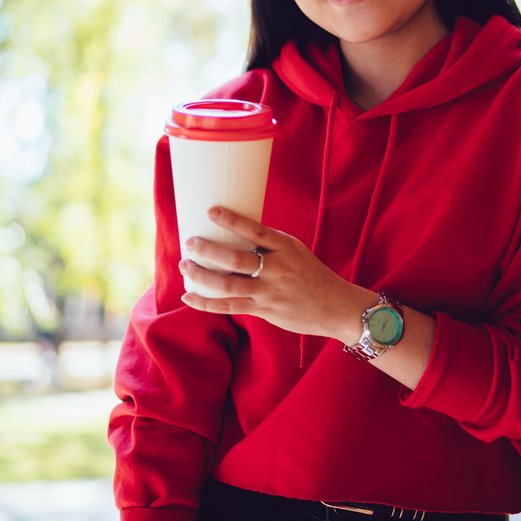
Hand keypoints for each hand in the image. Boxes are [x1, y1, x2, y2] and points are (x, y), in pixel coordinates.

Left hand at [178, 206, 370, 341]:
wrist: (334, 306)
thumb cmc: (310, 274)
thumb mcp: (295, 252)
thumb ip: (268, 246)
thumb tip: (232, 235)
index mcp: (286, 247)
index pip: (256, 231)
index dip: (232, 220)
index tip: (210, 211)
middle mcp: (277, 269)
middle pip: (235, 259)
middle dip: (208, 250)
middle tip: (190, 242)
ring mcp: (269, 291)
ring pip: (228, 284)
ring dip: (202, 275)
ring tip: (185, 264)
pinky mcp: (264, 310)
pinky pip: (229, 306)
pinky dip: (206, 302)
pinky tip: (189, 296)